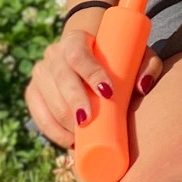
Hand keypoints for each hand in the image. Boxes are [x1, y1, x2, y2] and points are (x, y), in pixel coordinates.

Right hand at [24, 24, 165, 150]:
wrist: (89, 56)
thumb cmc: (116, 59)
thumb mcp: (136, 56)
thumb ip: (148, 66)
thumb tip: (143, 86)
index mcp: (76, 40)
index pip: (78, 54)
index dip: (91, 73)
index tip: (107, 93)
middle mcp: (54, 53)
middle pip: (61, 78)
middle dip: (74, 100)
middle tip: (88, 120)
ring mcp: (41, 73)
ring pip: (47, 98)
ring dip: (63, 120)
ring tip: (81, 136)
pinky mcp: (33, 92)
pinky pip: (38, 114)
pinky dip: (53, 130)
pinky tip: (68, 141)